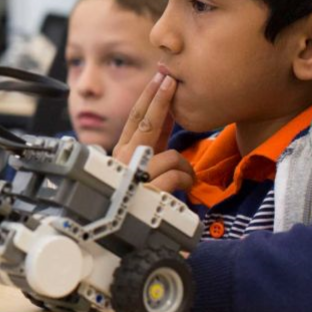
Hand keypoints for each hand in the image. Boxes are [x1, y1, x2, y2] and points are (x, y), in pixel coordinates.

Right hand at [112, 73, 194, 192]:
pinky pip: (176, 176)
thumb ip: (154, 143)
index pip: (136, 119)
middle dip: (159, 99)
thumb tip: (168, 113)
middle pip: (144, 123)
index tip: (162, 78)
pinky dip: (186, 180)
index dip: (150, 96)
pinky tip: (186, 188)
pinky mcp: (147, 192)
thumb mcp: (146, 165)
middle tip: (171, 80)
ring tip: (188, 178)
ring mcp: (134, 176)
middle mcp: (124, 161)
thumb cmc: (140, 196)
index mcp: (123, 153)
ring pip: (169, 155)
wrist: (127, 233)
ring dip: (185, 166)